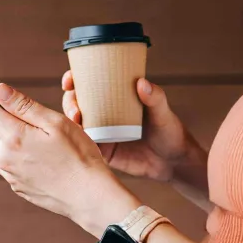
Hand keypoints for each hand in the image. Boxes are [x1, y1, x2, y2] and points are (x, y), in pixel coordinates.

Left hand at [0, 64, 123, 230]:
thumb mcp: (56, 123)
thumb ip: (24, 106)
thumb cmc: (79, 157)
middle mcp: (4, 157)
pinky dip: (5, 152)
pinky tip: (30, 152)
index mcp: (14, 137)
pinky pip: (0, 165)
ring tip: (20, 131)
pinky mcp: (16, 186)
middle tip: (3, 110)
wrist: (89, 197)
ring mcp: (8, 175)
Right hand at [61, 69, 199, 182]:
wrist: (173, 163)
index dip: (74, 79)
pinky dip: (76, 141)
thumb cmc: (170, 132)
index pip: (90, 83)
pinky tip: (75, 141)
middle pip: (77, 102)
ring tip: (77, 122)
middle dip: (69, 101)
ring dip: (69, 120)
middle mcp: (105, 112)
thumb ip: (156, 98)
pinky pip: (84, 144)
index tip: (70, 79)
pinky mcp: (103, 150)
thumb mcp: (163, 113)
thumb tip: (141, 82)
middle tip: (76, 108)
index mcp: (116, 96)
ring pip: (77, 123)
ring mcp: (102, 131)